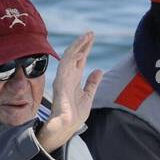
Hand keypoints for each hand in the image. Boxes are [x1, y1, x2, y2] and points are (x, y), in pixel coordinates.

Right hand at [36, 31, 101, 152]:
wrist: (67, 126)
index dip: (85, 49)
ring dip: (78, 46)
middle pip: (75, 56)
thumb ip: (92, 83)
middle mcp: (67, 76)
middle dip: (82, 44)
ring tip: (87, 36)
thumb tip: (99, 70)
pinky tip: (81, 49)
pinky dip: (73, 56)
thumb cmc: (74, 114)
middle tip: (91, 33)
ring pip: (69, 57)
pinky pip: (65, 65)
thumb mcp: (88, 96)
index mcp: (74, 80)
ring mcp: (63, 78)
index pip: (80, 60)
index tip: (91, 38)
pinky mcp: (60, 82)